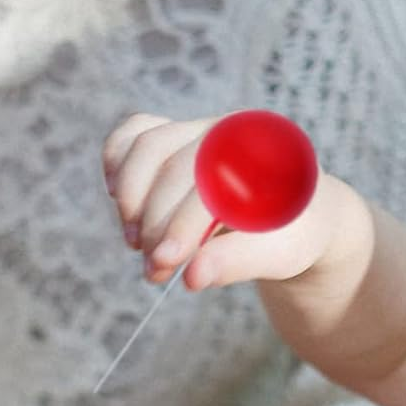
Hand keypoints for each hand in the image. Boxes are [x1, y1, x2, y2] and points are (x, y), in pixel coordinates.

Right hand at [101, 113, 342, 290]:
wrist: (289, 218)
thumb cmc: (286, 238)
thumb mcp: (276, 256)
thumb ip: (236, 263)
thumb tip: (191, 276)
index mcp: (264, 154)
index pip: (212, 181)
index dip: (182, 223)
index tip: (165, 262)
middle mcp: (228, 132)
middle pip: (174, 166)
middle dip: (155, 223)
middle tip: (154, 269)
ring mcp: (196, 129)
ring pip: (147, 146)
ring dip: (130, 199)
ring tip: (136, 245)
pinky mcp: (172, 136)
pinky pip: (132, 134)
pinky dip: (116, 162)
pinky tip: (118, 201)